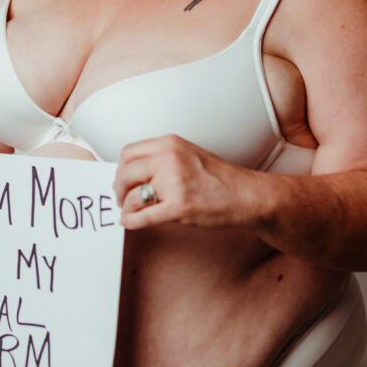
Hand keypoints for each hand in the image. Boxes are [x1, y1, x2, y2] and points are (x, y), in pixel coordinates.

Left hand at [114, 134, 262, 230]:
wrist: (247, 195)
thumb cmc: (221, 178)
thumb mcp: (188, 154)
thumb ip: (161, 159)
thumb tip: (132, 173)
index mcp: (170, 144)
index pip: (128, 153)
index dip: (121, 169)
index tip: (122, 179)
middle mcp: (169, 159)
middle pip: (125, 174)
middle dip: (119, 189)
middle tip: (122, 198)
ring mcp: (174, 183)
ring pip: (131, 197)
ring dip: (126, 207)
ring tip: (131, 212)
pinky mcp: (179, 207)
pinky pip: (142, 217)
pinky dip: (131, 222)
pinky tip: (130, 223)